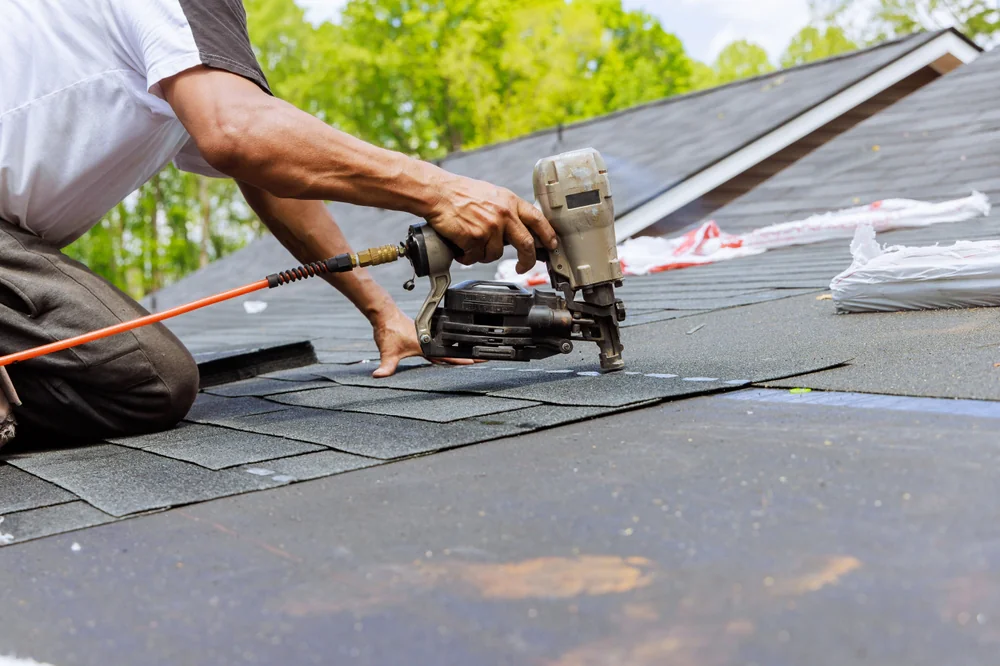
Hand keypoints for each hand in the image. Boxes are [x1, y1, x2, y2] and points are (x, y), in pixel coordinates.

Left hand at [371, 308, 478, 377]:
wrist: (385, 315)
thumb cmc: (388, 331)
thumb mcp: (387, 352)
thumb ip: (385, 366)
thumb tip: (378, 376)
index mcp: (426, 345)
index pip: (448, 355)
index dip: (463, 359)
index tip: (477, 359)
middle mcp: (429, 339)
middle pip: (452, 349)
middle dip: (467, 354)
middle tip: (483, 357)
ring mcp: (427, 336)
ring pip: (447, 345)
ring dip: (459, 349)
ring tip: (474, 354)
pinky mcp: (423, 333)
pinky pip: (438, 342)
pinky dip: (447, 346)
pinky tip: (450, 349)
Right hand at [425, 174, 558, 273]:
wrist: (438, 193)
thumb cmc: (460, 193)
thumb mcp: (492, 195)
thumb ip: (506, 210)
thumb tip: (518, 228)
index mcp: (510, 202)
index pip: (537, 219)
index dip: (548, 234)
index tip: (552, 245)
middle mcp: (503, 214)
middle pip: (526, 244)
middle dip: (528, 260)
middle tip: (523, 267)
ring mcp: (490, 227)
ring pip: (495, 254)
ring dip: (483, 254)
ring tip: (471, 243)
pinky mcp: (475, 238)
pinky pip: (475, 257)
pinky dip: (467, 256)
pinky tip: (460, 246)